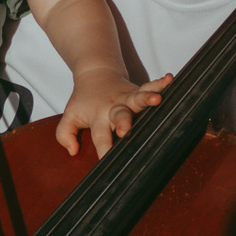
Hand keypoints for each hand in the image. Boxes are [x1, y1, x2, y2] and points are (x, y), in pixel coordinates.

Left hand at [55, 69, 171, 156]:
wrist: (95, 74)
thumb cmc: (84, 102)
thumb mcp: (69, 116)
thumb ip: (65, 134)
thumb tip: (72, 151)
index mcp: (97, 117)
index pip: (99, 136)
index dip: (104, 149)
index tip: (107, 160)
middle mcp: (114, 108)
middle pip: (119, 116)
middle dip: (123, 123)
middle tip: (125, 131)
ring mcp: (127, 98)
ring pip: (137, 98)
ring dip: (147, 98)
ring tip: (157, 99)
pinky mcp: (137, 90)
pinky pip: (149, 85)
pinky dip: (160, 83)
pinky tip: (170, 79)